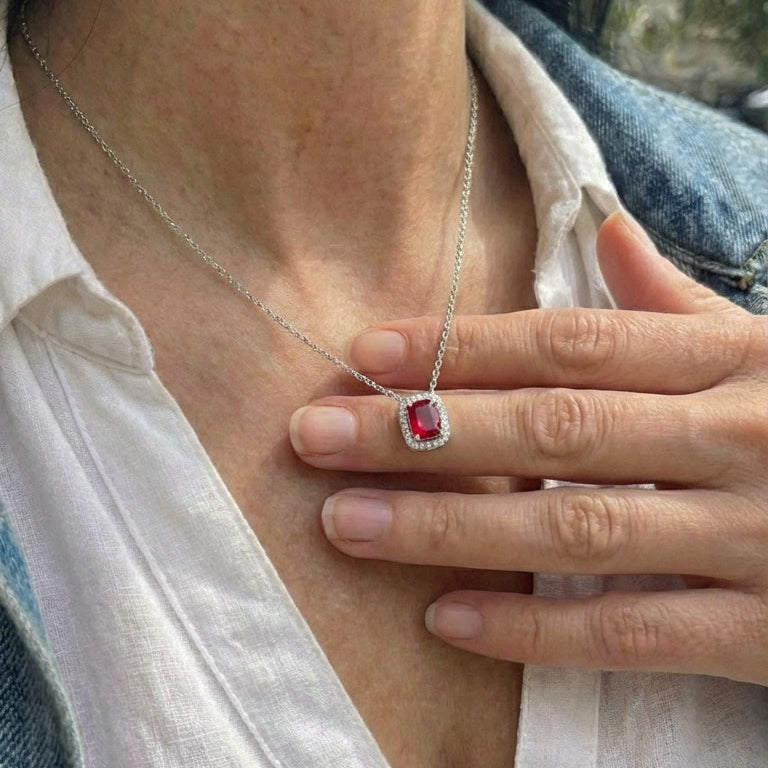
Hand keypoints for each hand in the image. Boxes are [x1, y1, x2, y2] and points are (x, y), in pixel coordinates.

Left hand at [289, 212, 767, 684]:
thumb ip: (681, 306)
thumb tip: (606, 234)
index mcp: (732, 361)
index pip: (571, 341)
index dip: (462, 345)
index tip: (365, 353)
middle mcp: (737, 435)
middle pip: (552, 425)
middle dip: (422, 428)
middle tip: (315, 435)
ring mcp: (755, 535)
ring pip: (576, 526)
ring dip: (448, 525)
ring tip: (347, 523)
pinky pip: (633, 631)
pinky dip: (534, 628)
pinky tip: (445, 618)